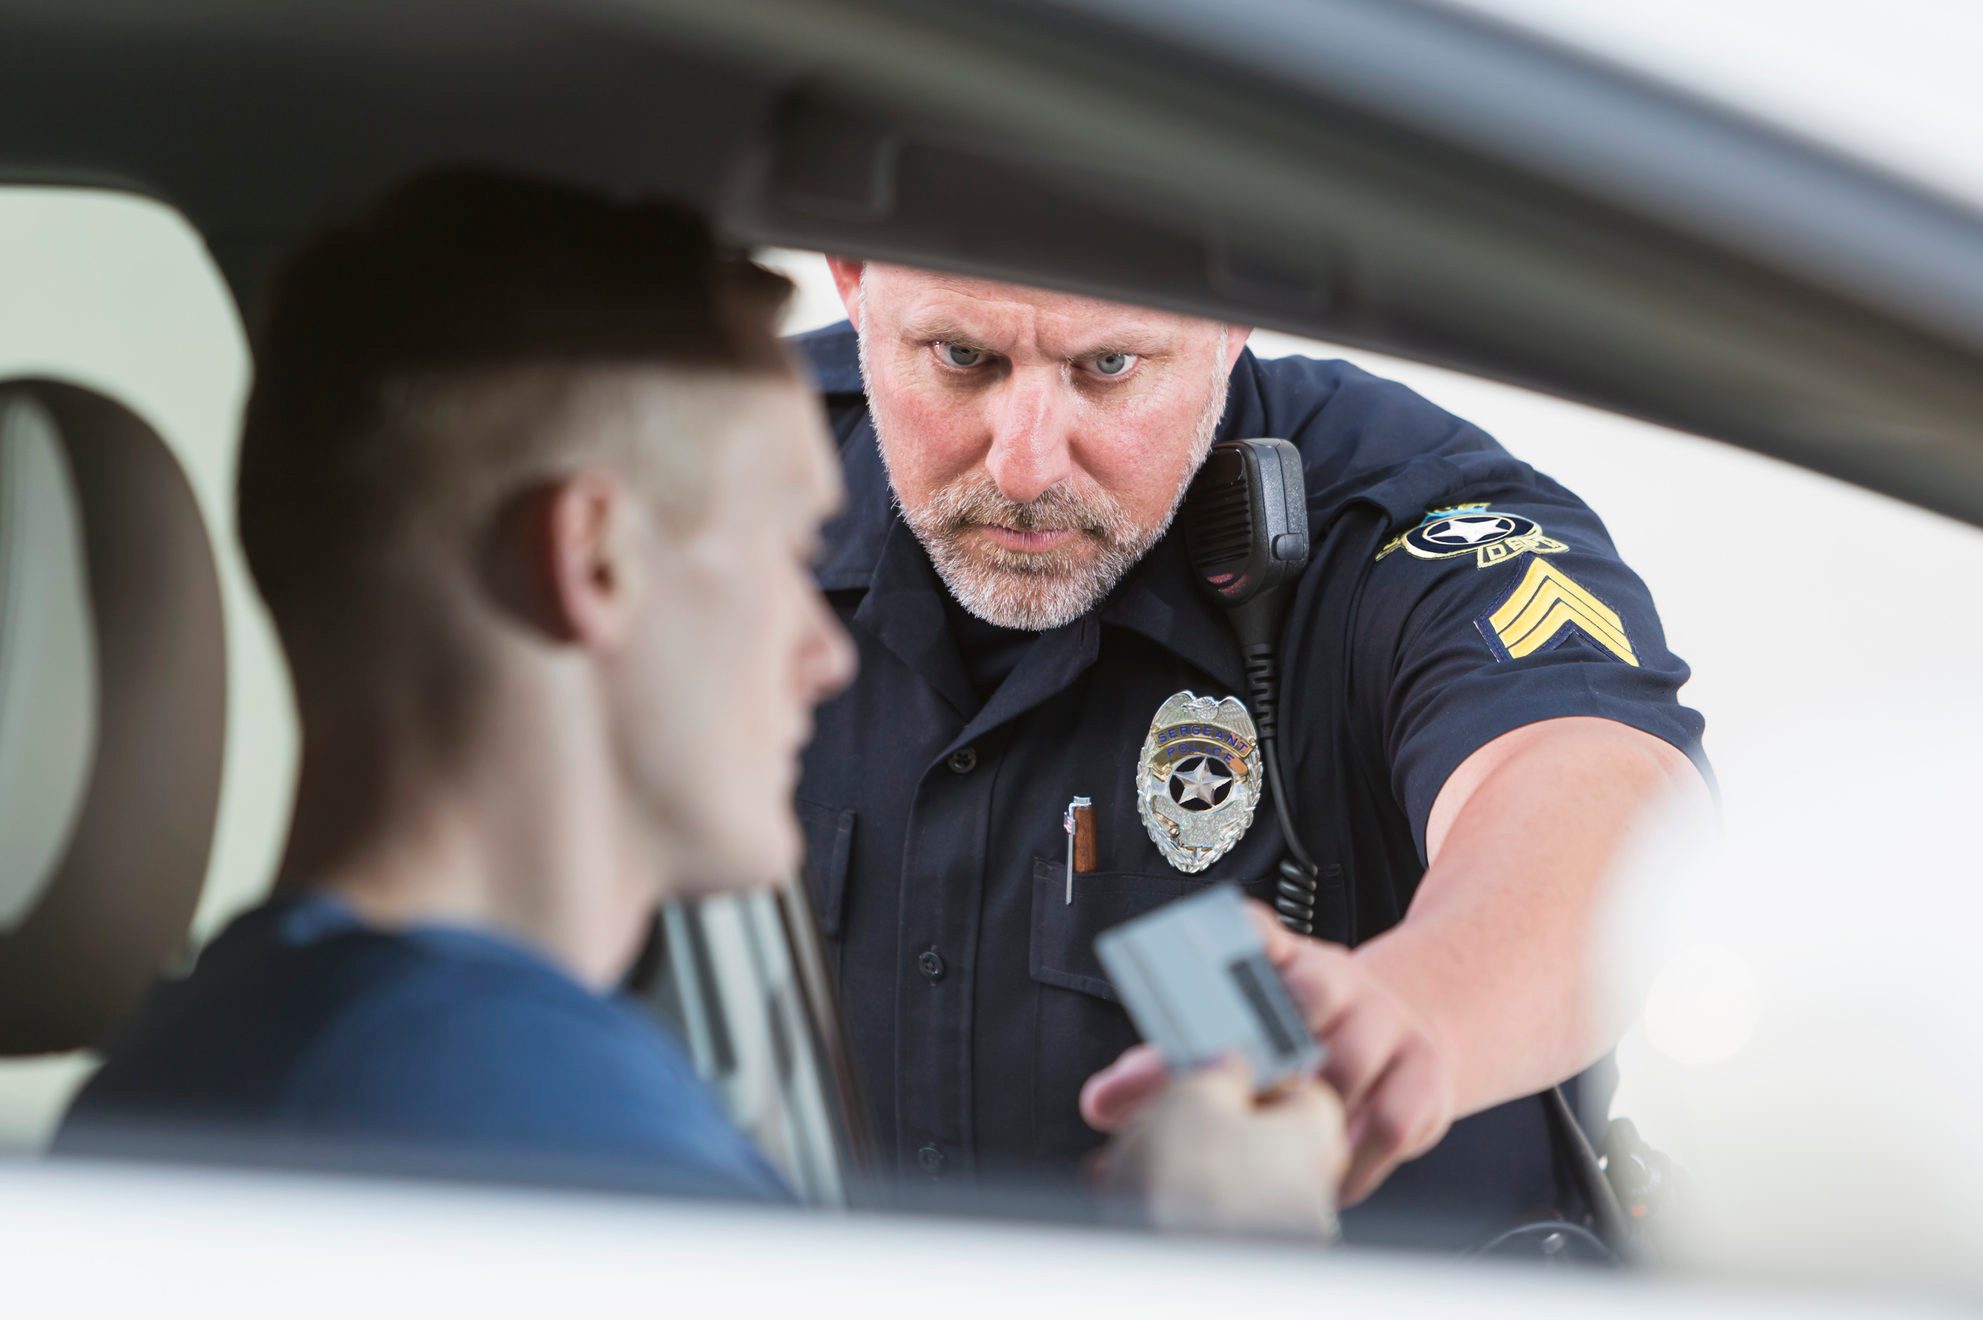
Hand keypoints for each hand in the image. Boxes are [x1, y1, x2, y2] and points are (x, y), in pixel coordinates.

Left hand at [1083, 902, 1453, 1206]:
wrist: (1403, 1042)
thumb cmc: (1299, 1046)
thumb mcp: (1234, 1042)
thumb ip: (1167, 1069)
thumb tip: (1102, 1100)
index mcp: (1280, 961)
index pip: (1254, 930)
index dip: (1236, 933)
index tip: (1209, 943)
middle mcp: (1337, 979)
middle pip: (1310, 991)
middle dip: (1273, 1043)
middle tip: (1243, 1088)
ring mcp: (1386, 1021)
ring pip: (1350, 1060)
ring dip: (1312, 1109)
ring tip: (1280, 1143)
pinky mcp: (1423, 1073)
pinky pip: (1389, 1120)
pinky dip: (1353, 1158)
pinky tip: (1327, 1171)